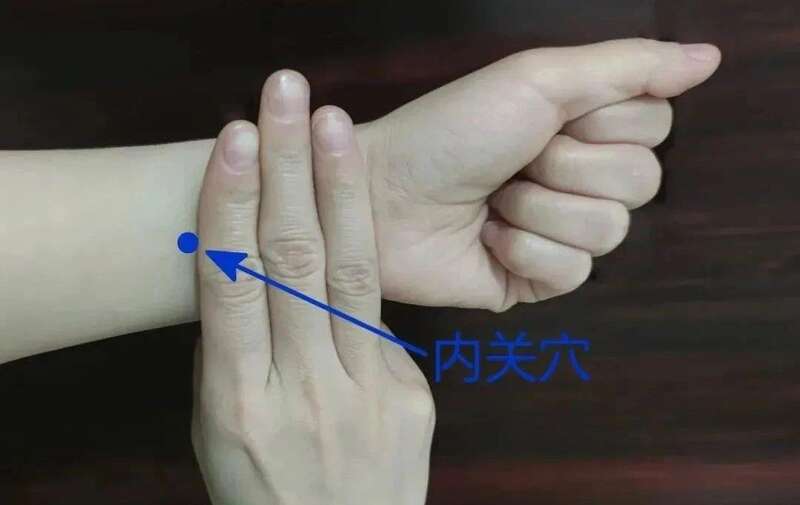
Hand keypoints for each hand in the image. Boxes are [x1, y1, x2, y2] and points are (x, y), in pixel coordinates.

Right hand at [191, 86, 433, 502]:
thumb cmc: (264, 488)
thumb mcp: (224, 426)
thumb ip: (239, 351)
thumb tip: (254, 272)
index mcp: (238, 400)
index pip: (234, 282)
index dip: (234, 203)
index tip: (236, 140)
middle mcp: (303, 389)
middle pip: (296, 261)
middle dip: (289, 169)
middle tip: (285, 99)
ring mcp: (365, 392)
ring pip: (352, 274)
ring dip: (341, 190)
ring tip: (333, 127)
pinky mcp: (410, 395)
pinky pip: (380, 319)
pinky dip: (364, 258)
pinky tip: (355, 207)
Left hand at [359, 38, 720, 309]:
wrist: (380, 195)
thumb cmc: (448, 130)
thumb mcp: (538, 80)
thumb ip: (628, 67)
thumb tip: (710, 58)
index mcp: (585, 127)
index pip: (655, 128)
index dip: (605, 123)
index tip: (550, 118)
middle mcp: (581, 180)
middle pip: (642, 181)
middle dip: (568, 165)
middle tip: (516, 160)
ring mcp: (561, 234)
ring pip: (610, 230)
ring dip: (540, 208)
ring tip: (495, 200)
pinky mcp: (539, 280)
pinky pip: (574, 272)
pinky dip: (524, 248)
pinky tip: (487, 238)